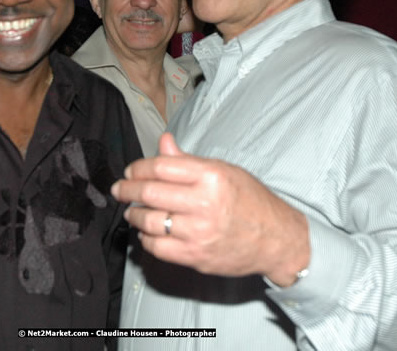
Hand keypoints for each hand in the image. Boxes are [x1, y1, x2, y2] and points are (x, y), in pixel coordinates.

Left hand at [111, 133, 308, 285]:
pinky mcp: (196, 256)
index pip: (161, 167)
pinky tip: (146, 232)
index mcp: (211, 176)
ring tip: (132, 211)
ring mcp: (199, 232)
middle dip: (127, 190)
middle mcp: (204, 203)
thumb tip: (163, 141)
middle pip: (150, 193)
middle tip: (119, 189)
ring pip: (149, 221)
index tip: (130, 171)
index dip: (138, 168)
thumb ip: (188, 160)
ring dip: (133, 214)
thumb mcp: (224, 171)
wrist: (277, 240)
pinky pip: (157, 247)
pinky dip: (146, 238)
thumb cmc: (252, 201)